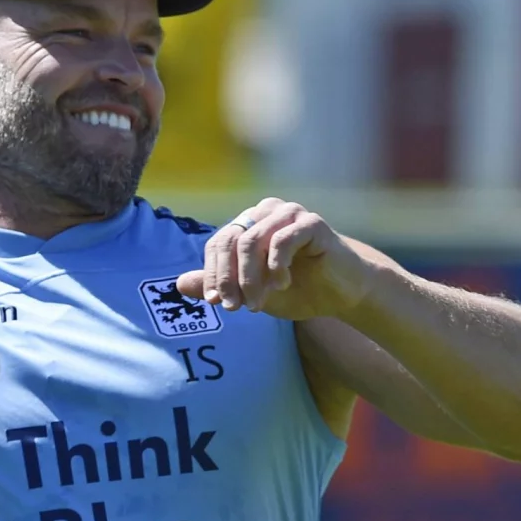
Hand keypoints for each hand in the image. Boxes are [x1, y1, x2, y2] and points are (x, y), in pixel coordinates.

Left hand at [175, 197, 388, 321]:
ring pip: (252, 241)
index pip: (218, 244)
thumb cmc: (298, 290)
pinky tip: (283, 284)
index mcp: (249, 224)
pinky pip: (281, 240)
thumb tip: (178, 284)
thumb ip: (218, 286)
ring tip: (259, 303)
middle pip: (230, 240)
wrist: (342, 294)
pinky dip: (276, 266)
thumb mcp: (251, 293)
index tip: (213, 303)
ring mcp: (289, 213)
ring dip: (251, 278)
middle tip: (233, 308)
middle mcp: (265, 212)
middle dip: (228, 279)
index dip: (211, 274)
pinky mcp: (311, 223)